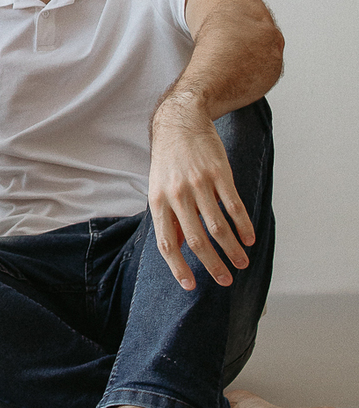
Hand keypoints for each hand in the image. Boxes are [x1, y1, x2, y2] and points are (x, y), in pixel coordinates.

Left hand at [148, 96, 254, 290]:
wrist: (180, 122)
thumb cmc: (169, 161)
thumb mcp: (158, 188)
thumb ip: (168, 217)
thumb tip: (178, 248)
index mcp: (158, 201)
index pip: (167, 243)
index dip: (178, 267)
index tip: (191, 286)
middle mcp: (177, 195)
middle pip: (197, 240)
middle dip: (213, 265)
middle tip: (226, 281)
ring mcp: (199, 184)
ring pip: (218, 227)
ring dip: (232, 249)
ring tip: (242, 263)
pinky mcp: (219, 174)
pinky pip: (234, 206)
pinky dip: (243, 226)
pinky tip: (249, 239)